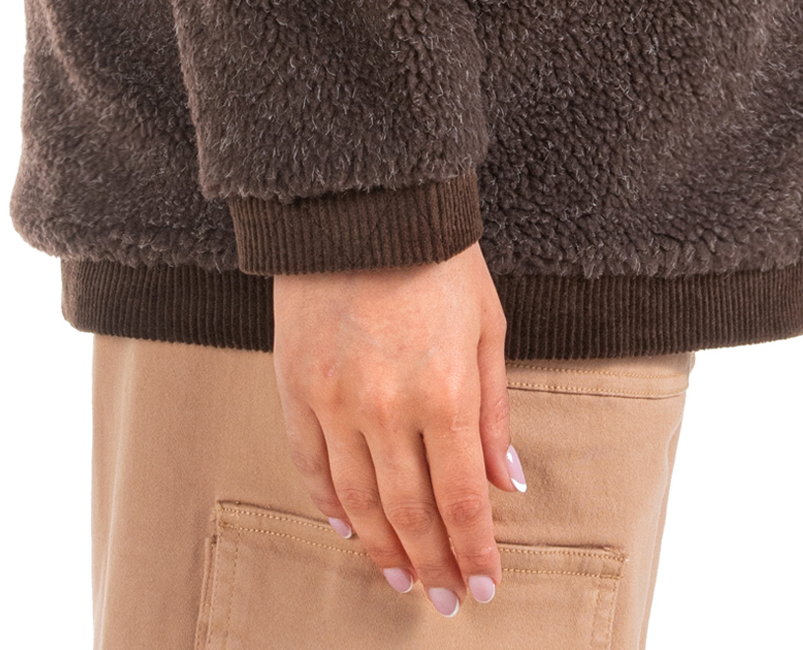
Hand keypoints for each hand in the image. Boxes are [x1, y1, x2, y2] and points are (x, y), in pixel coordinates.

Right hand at [272, 239, 519, 610]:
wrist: (360, 201)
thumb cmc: (437, 256)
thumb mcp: (486, 325)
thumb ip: (494, 411)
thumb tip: (507, 483)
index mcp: (444, 390)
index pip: (461, 499)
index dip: (474, 552)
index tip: (486, 587)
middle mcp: (387, 406)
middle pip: (410, 512)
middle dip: (433, 565)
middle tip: (448, 602)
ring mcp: (334, 399)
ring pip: (358, 500)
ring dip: (383, 548)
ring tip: (402, 579)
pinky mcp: (295, 384)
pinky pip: (311, 464)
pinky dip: (330, 504)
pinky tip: (349, 529)